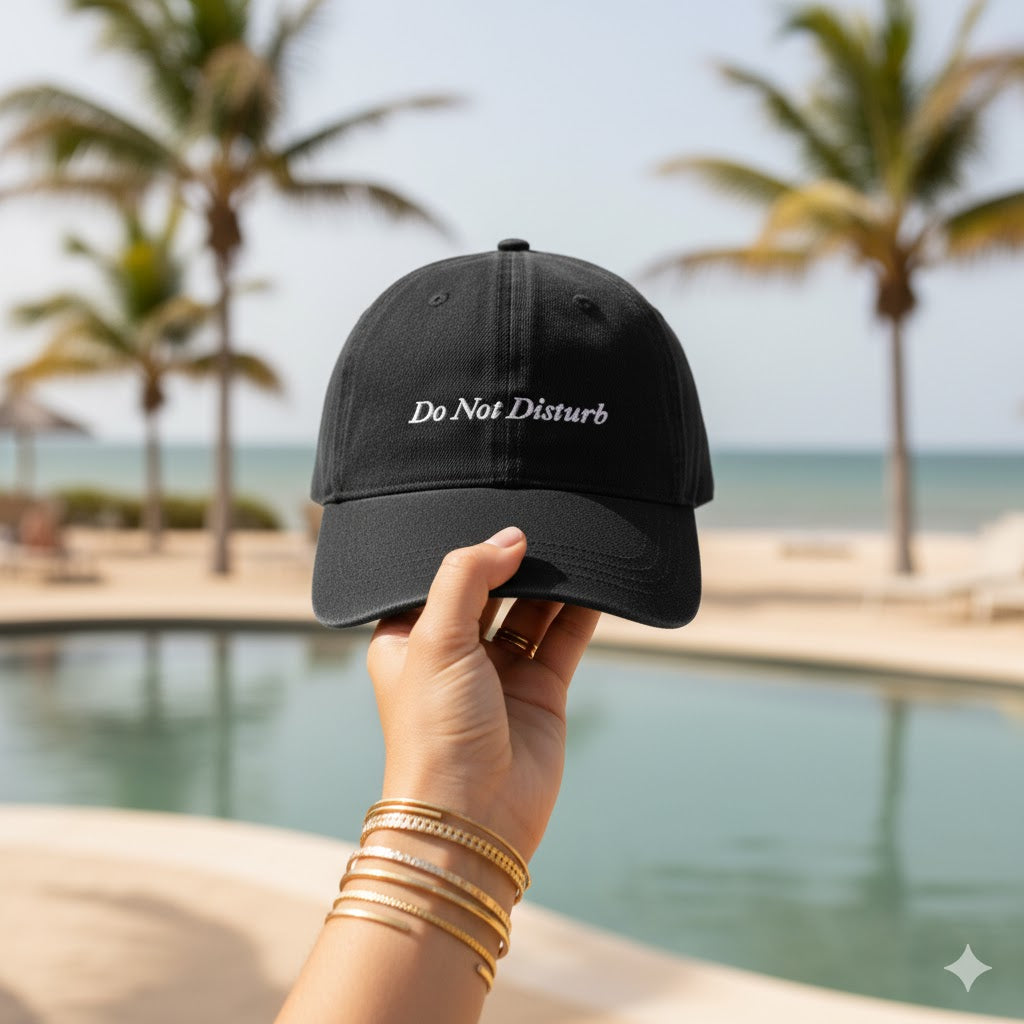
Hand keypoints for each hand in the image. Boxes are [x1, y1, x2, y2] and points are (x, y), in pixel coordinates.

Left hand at [366, 526, 600, 862]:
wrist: (473, 817)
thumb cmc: (434, 732)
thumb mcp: (435, 638)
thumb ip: (467, 577)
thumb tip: (511, 538)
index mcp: (410, 639)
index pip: (436, 578)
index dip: (463, 549)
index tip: (488, 509)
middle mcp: (454, 653)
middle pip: (489, 590)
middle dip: (512, 560)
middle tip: (540, 520)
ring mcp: (500, 672)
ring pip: (530, 610)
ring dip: (550, 581)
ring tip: (572, 541)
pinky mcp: (541, 691)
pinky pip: (564, 638)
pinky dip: (581, 611)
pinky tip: (596, 581)